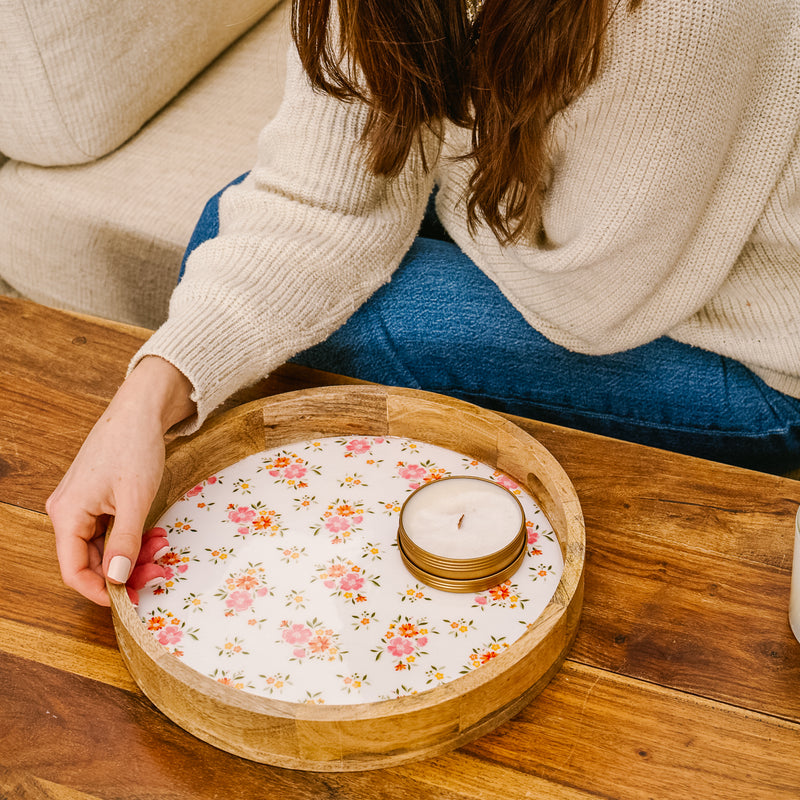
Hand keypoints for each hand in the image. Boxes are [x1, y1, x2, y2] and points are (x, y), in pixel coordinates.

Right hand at [47, 357, 195, 605]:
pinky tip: (156, 533)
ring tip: (164, 547)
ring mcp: (82, 504)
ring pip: (104, 545)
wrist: (141, 410)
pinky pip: (111, 528)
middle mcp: (68, 512)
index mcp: (68, 514)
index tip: (130, 600)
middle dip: (127, 569)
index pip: (73, 570)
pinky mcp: (97, 498)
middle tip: (160, 570)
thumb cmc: (134, 447)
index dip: (99, 591)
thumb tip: (117, 581)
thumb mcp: (135, 500)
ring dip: (134, 552)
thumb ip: (124, 543)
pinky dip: (133, 535)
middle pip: (90, 559)